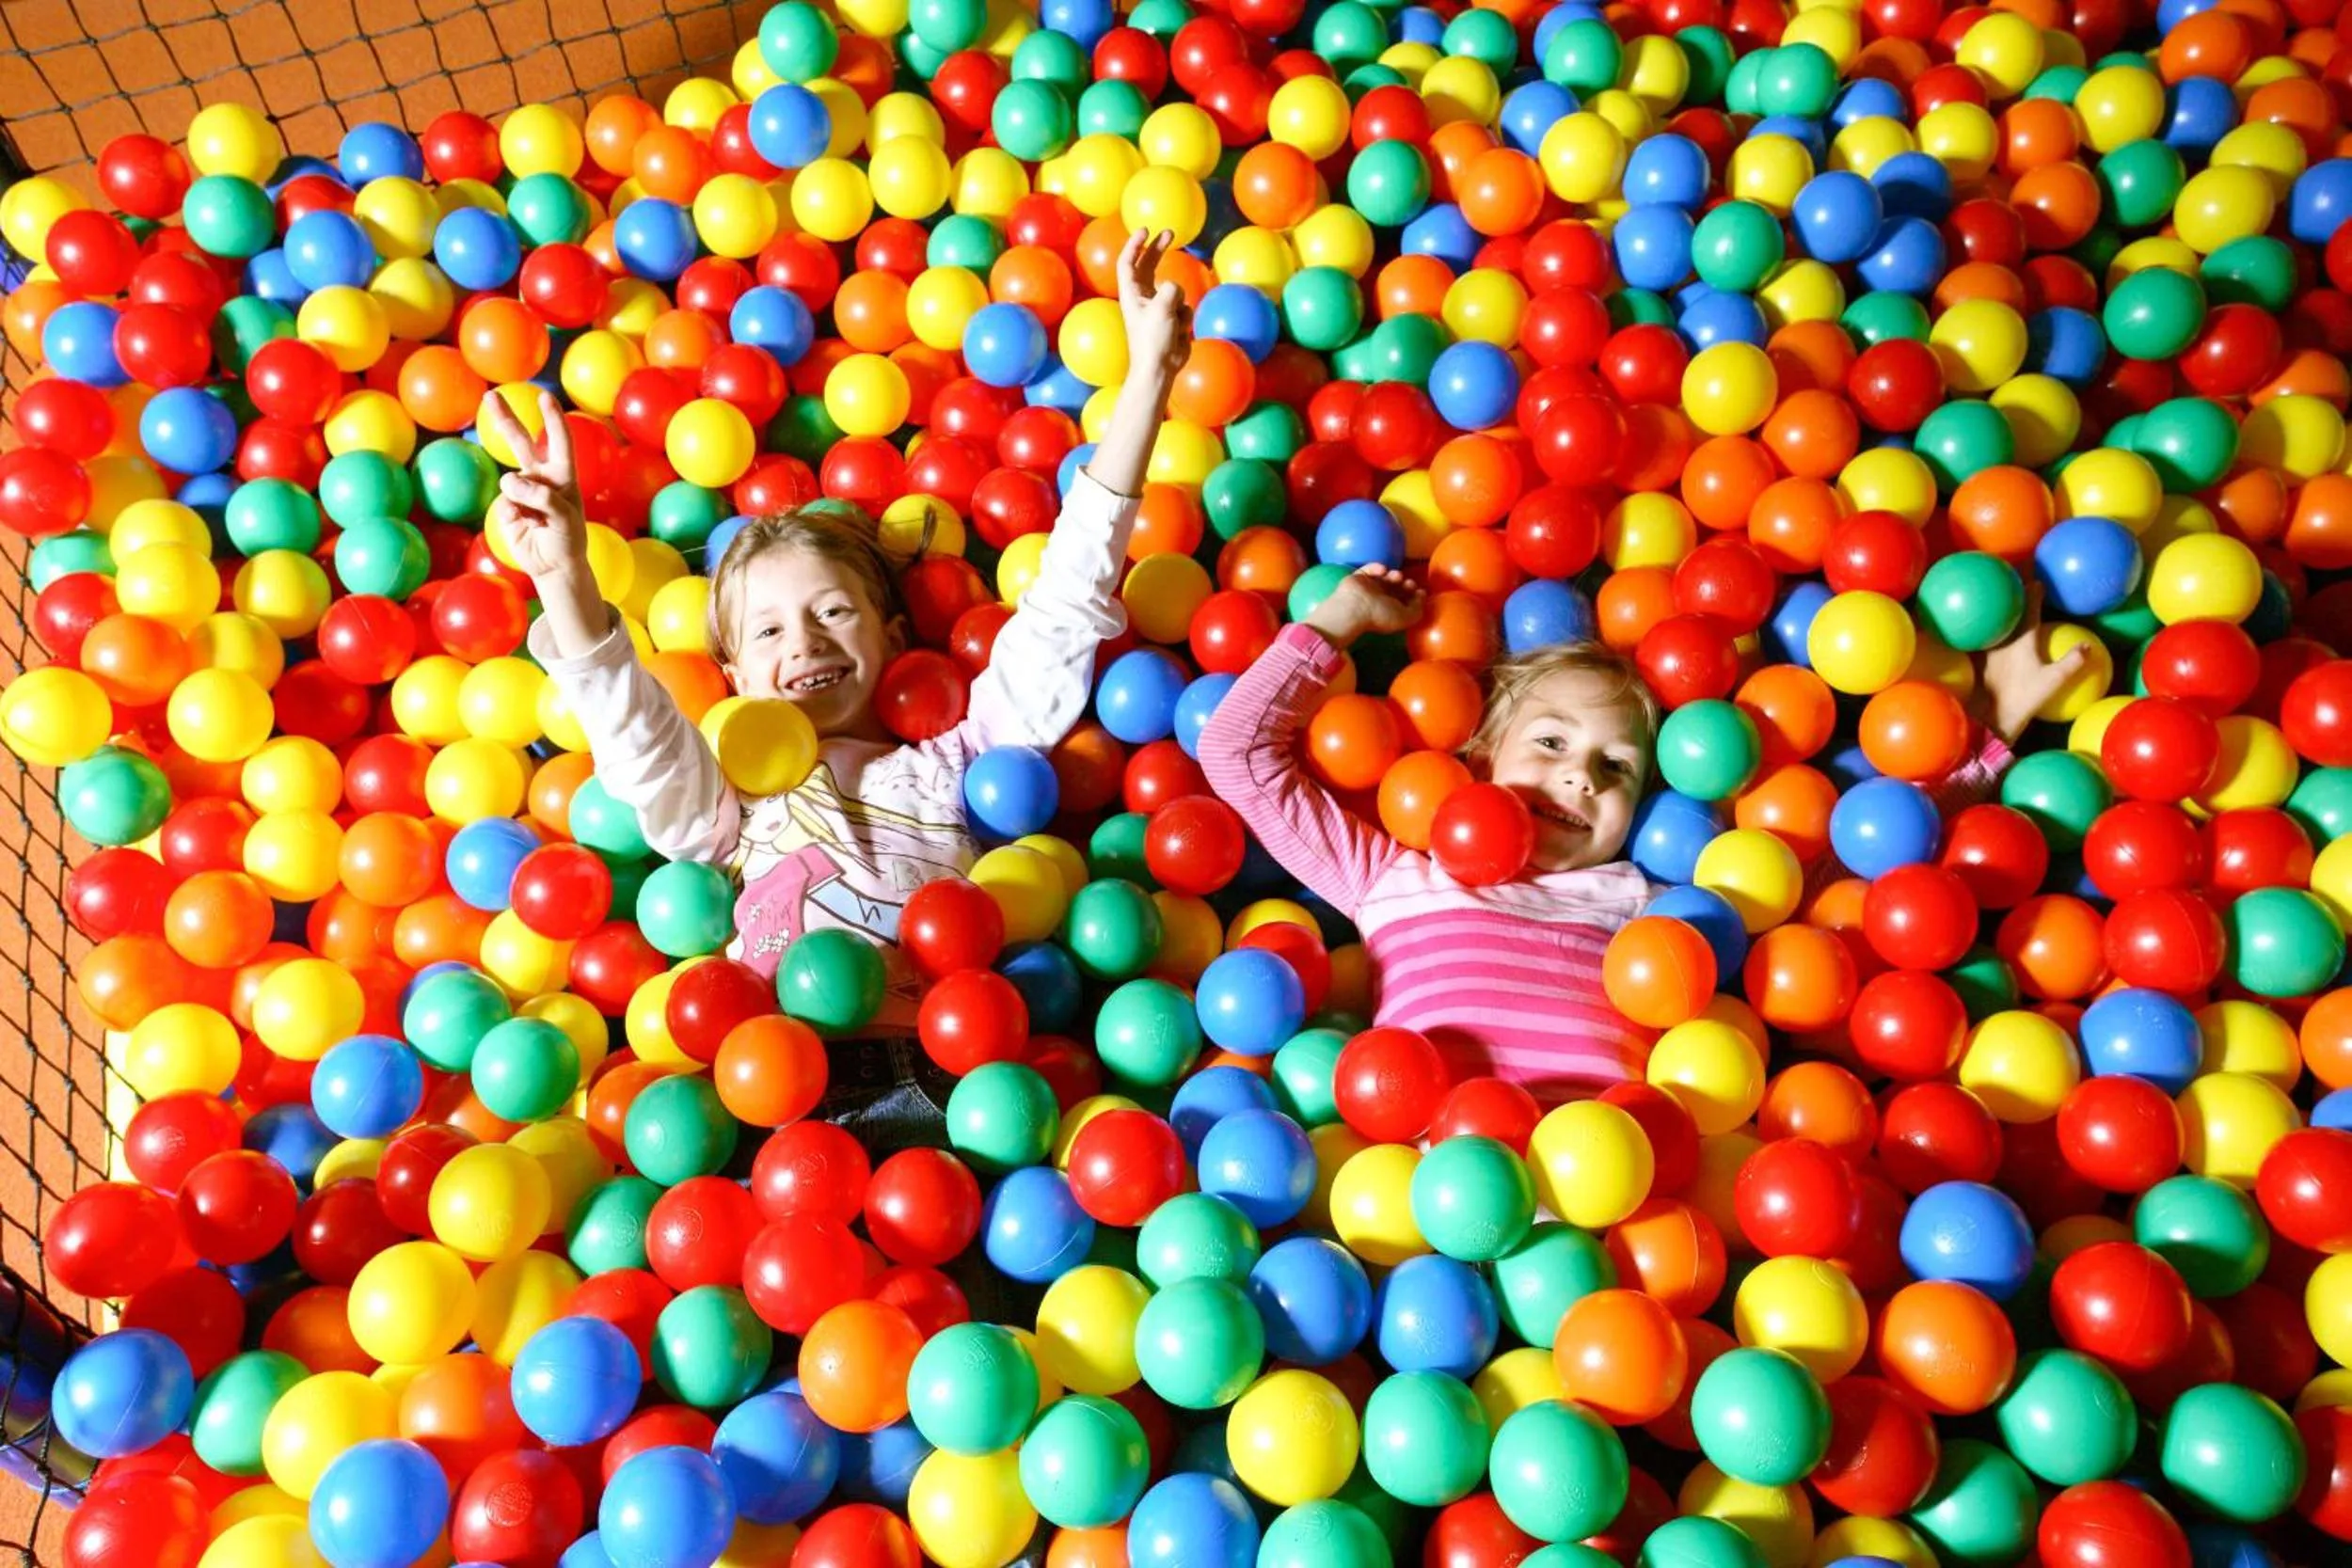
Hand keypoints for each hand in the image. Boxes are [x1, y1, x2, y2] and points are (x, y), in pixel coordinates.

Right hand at [479, 389, 586, 583]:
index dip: (552, 418)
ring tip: (536, 520)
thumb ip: (542, 497)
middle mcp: (540, 477)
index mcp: (562, 474)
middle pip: (521, 442)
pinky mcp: (506, 506)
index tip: (544, 397)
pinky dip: (513, 516)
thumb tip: (510, 481)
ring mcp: (521, 491)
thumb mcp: (564, 518)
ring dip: (521, 497)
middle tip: (491, 396)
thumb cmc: (568, 538)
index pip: (558, 441)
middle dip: (506, 419)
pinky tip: (526, 527)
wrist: (553, 565)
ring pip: (510, 479)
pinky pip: (504, 504)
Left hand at [1117, 227, 1190, 387]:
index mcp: (1131, 294)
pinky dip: (1184, 318)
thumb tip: (1175, 287)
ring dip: (1179, 304)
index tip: (1145, 230)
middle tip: (1170, 232)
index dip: (1134, 245)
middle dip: (1158, 249)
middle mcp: (1143, 297)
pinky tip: (1178, 333)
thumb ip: (1170, 290)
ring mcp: (1158, 307)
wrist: (1160, 368)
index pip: (1128, 263)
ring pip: (1176, 290)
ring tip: (1172, 324)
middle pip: (1149, 265)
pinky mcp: (1172, 317)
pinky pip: (1184, 307)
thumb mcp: (1161, 309)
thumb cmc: (1152, 339)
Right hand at [1305, 564, 1426, 649]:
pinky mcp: (1358, 578)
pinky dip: (1377, 567)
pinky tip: (1382, 570)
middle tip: (1407, 583)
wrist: (1354, 608)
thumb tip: (1422, 594)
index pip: (1404, 599)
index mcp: (1390, 610)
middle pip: (1397, 586)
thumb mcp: (1406, 618)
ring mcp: (1369, 588)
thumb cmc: (1380, 615)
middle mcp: (1380, 599)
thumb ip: (1418, 608)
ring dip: (1393, 574)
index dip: (1413, 592)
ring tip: (1394, 577)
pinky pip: (1370, 568)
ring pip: (1385, 576)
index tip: (1418, 590)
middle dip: (1405, 583)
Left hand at [1976, 585, 2091, 743]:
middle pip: (2009, 615)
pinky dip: (1990, 632)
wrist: (1991, 717)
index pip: (2029, 612)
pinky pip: (1986, 640)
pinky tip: (1991, 634)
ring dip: (2001, 615)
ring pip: (1996, 627)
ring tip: (2004, 606)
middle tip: (2017, 586)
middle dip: (2014, 600)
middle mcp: (2002, 641)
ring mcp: (1989, 651)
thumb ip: (2072, 662)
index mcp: (2021, 641)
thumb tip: (2088, 646)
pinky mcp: (1980, 663)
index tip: (2037, 582)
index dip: (2034, 596)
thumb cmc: (2024, 699)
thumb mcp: (2053, 681)